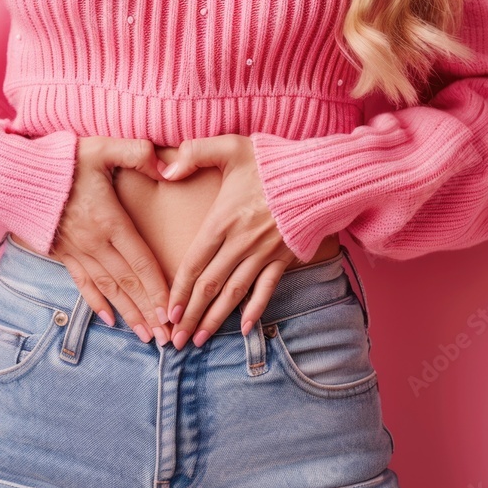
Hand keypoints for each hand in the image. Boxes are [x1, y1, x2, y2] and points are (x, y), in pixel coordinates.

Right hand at [52, 136, 171, 344]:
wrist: (13, 174)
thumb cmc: (61, 160)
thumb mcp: (101, 147)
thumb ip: (136, 152)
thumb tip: (166, 166)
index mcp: (109, 221)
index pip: (140, 262)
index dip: (157, 289)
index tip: (172, 312)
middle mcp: (94, 243)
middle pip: (128, 283)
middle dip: (148, 311)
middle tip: (167, 337)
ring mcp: (76, 251)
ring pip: (108, 289)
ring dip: (128, 314)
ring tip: (146, 336)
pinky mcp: (61, 254)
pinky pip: (82, 283)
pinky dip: (96, 303)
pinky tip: (109, 319)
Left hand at [157, 135, 297, 348]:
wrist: (321, 175)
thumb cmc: (273, 161)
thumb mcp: (231, 147)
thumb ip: (195, 153)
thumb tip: (166, 169)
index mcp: (223, 220)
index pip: (194, 263)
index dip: (178, 291)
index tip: (167, 312)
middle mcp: (241, 243)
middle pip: (209, 286)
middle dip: (190, 315)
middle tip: (175, 340)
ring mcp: (263, 254)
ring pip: (234, 294)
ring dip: (215, 319)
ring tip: (199, 340)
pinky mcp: (284, 258)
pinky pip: (266, 289)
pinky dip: (255, 310)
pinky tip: (244, 328)